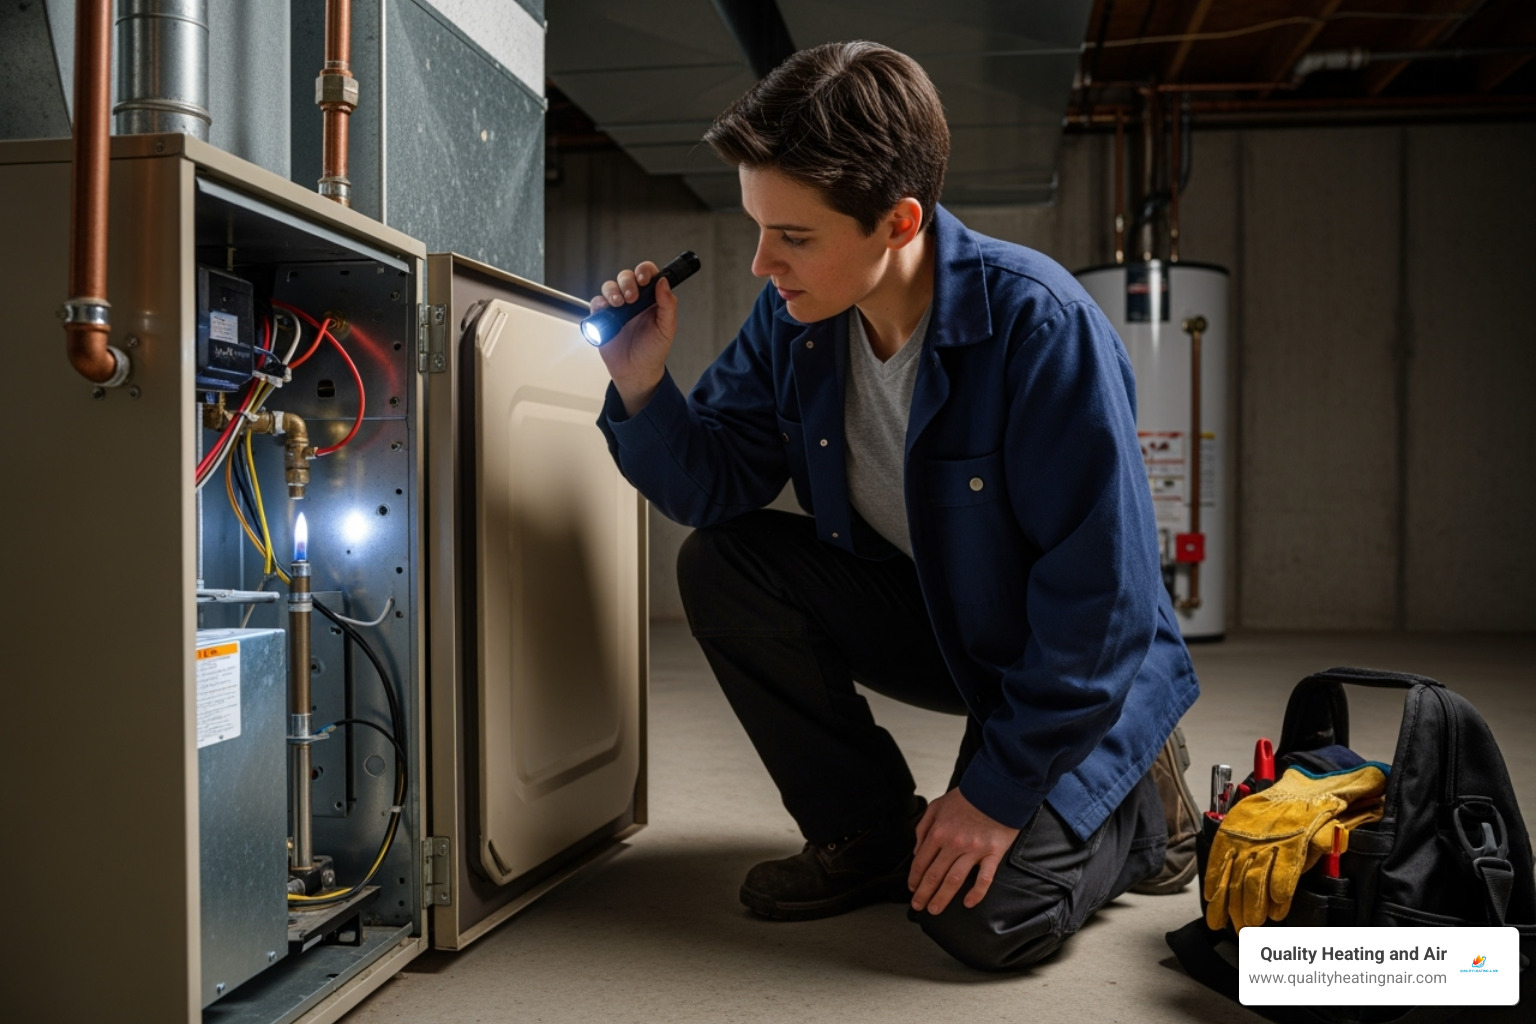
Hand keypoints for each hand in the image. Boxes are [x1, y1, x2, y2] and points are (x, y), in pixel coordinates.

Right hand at [589, 260, 677, 415]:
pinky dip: (599, 303)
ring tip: (618, 304)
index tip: (644, 279)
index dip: (644, 271)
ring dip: (612, 291)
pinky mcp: (603, 318)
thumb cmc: (653, 351)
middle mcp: (633, 300)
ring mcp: (617, 308)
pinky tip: (606, 310)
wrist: (636, 372)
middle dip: (627, 282)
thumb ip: (668, 304)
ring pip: (610, 287)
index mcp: (651, 299)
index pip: (647, 275)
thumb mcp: (667, 328)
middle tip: (631, 297)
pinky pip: (597, 303)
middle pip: (626, 277)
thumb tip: (664, 283)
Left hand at [908, 788, 1020, 914]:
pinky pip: (984, 878)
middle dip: (924, 893)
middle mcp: (954, 843)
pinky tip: (968, 904)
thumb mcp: (936, 806)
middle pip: (934, 875)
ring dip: (942, 898)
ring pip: (954, 880)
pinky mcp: (993, 853)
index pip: (921, 862)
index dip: (914, 878)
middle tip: (918, 907)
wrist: (997, 790)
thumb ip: (923, 828)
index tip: (912, 889)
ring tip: (934, 910)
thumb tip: (917, 851)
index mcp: (938, 832)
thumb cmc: (966, 797)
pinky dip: (976, 893)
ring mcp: (974, 850)